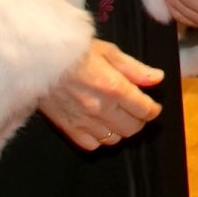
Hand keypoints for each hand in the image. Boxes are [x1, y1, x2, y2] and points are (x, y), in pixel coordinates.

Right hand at [39, 40, 164, 150]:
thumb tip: (157, 78)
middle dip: (139, 120)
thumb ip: (135, 69)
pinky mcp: (68, 128)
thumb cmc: (74, 50)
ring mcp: (84, 121)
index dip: (153, 109)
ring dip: (120, 129)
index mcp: (114, 87)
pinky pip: (92, 145)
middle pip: (132, 128)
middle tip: (136, 110)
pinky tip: (99, 125)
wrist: (40, 58)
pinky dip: (99, 139)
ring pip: (114, 139)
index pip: (144, 110)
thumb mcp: (109, 51)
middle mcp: (101, 108)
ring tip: (117, 117)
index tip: (152, 106)